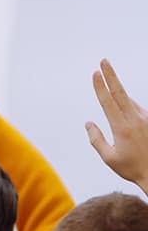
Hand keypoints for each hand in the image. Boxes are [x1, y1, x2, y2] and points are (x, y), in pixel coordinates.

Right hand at [88, 59, 147, 191]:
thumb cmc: (132, 168)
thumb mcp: (109, 157)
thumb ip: (96, 139)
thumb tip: (88, 123)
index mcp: (122, 127)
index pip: (108, 101)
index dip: (100, 86)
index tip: (95, 73)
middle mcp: (135, 119)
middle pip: (120, 92)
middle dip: (111, 75)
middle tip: (104, 61)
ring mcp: (146, 118)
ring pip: (129, 100)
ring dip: (119, 92)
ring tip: (110, 87)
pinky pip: (137, 108)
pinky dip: (128, 105)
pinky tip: (125, 113)